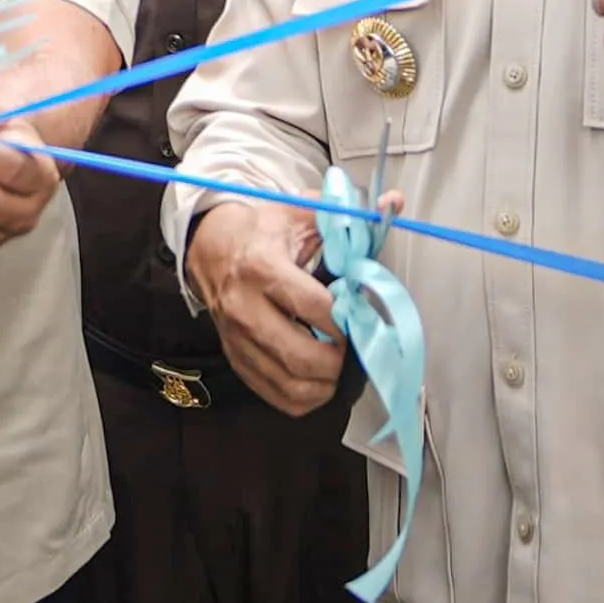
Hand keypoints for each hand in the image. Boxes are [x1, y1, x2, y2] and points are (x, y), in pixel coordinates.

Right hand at [184, 200, 347, 415]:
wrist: (210, 246)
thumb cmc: (260, 231)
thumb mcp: (299, 213)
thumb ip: (347, 216)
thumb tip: (393, 205)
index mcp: (261, 268)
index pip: (312, 306)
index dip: (345, 319)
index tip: (360, 317)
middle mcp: (243, 308)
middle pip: (298, 355)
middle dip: (337, 360)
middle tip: (352, 348)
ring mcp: (236, 338)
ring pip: (287, 383)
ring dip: (324, 384)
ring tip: (338, 367)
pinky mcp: (235, 358)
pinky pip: (273, 395)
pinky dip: (303, 397)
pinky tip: (318, 381)